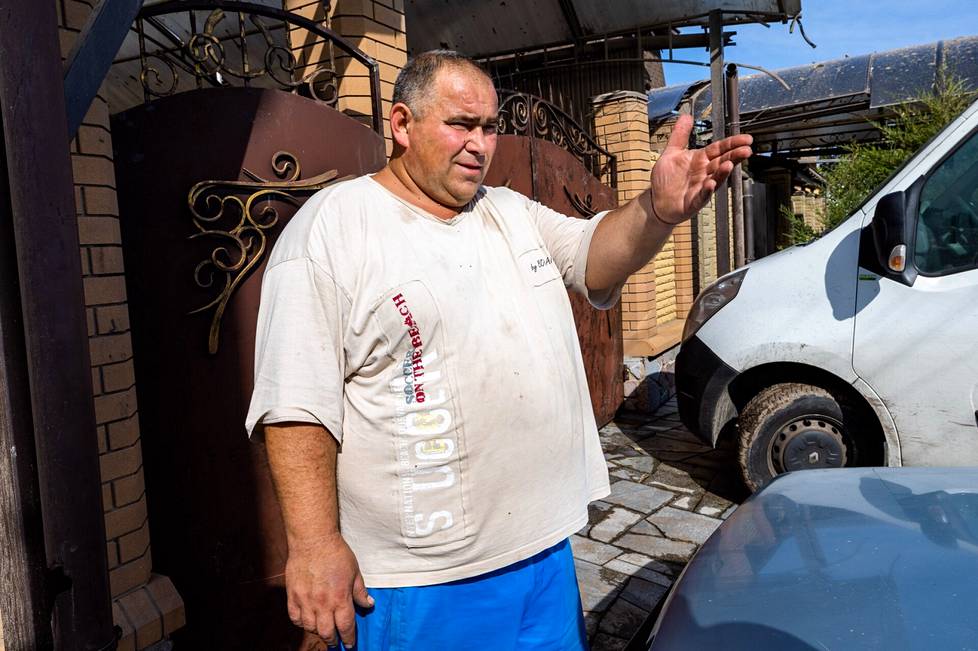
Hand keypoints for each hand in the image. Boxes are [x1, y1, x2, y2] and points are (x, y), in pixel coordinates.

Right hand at [285, 532, 373, 646]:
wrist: (313, 540)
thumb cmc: (336, 553)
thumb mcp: (355, 572)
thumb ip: (360, 591)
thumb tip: (369, 604)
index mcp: (340, 598)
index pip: (346, 626)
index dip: (348, 638)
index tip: (349, 643)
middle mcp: (322, 603)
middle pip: (327, 632)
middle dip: (333, 640)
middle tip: (336, 641)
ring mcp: (305, 600)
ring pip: (310, 627)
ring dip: (318, 632)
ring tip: (322, 630)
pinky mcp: (292, 595)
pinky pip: (294, 617)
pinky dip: (301, 623)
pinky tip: (306, 621)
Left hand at [650, 113, 752, 223]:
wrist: (656, 201)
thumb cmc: (666, 180)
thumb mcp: (671, 152)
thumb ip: (680, 135)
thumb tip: (686, 116)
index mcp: (700, 159)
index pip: (719, 148)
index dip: (731, 143)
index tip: (745, 138)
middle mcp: (703, 172)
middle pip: (722, 161)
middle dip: (734, 155)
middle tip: (746, 150)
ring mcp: (701, 187)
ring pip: (716, 178)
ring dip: (723, 172)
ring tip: (729, 164)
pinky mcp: (694, 201)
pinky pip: (703, 195)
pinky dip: (707, 190)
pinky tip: (710, 184)